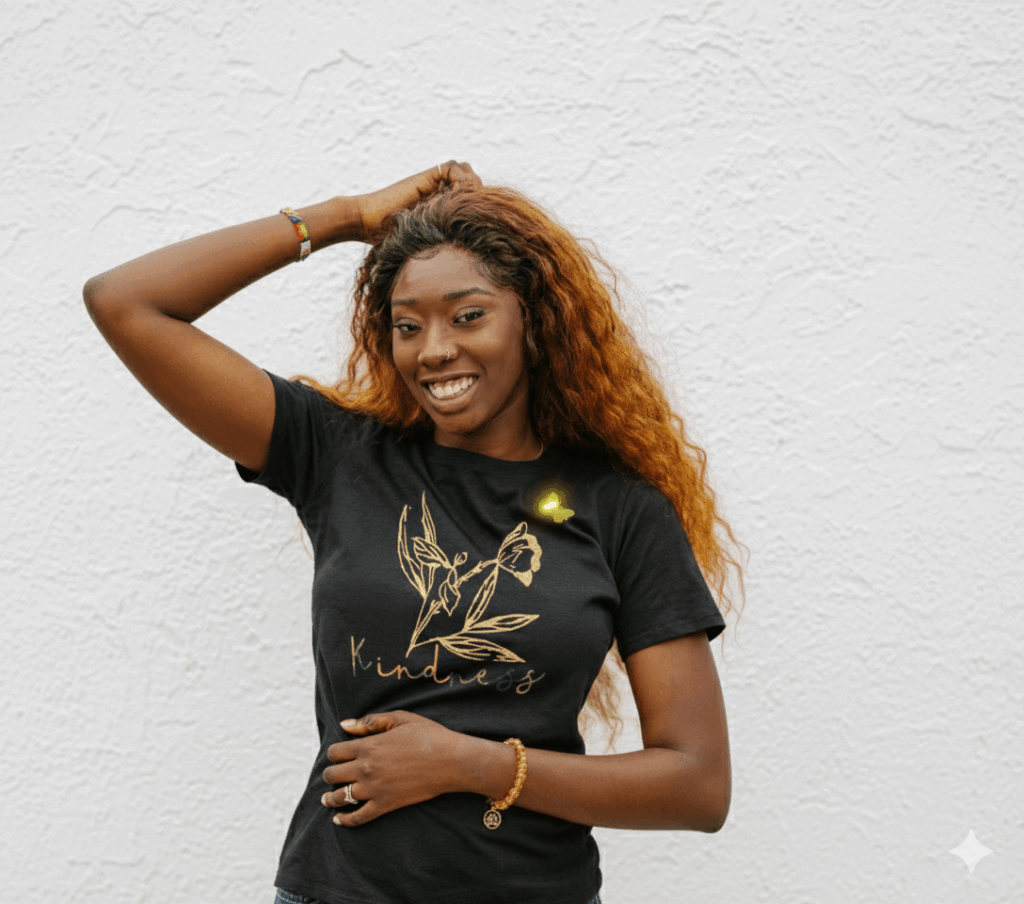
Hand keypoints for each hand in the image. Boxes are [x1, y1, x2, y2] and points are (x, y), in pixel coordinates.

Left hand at [322, 710, 467, 826]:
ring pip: (340, 797)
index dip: (333, 754)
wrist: (450, 761)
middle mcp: (366, 768)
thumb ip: (371, 721)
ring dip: (330, 798)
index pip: (335, 752)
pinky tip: (339, 819)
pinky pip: (358, 817)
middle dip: (329, 775)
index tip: (338, 756)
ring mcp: (374, 788)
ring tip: (327, 799)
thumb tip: (344, 725)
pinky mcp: (385, 805)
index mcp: (368, 746)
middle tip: (332, 776)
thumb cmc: (428, 735)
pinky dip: (345, 820)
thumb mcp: (401, 719)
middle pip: (332, 775)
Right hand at [353, 161, 481, 242]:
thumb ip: (446, 244)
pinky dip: (460, 179)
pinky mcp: (427, 177)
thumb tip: (470, 262)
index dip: (481, 206)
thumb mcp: (428, 245)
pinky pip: (454, 167)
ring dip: (471, 186)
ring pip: (467, 171)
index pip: (474, 198)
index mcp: (444, 210)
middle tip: (475, 213)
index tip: (480, 221)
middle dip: (480, 196)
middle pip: (475, 182)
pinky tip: (454, 196)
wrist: (369, 224)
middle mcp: (442, 194)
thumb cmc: (392, 241)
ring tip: (465, 204)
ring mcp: (435, 184)